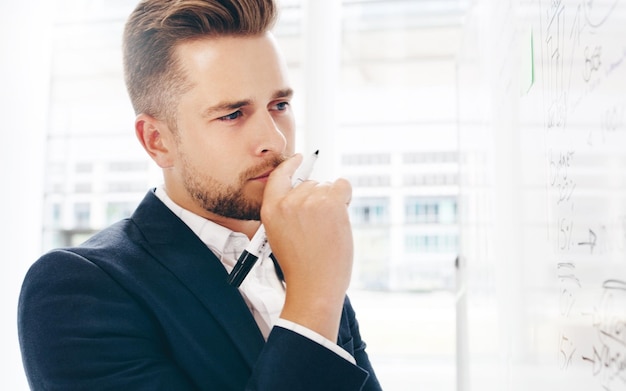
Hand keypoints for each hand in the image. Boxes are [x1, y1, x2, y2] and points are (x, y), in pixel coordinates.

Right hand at [262, 154, 352, 340]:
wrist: (314, 286)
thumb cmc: (301, 266)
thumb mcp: (281, 235)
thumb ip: (290, 211)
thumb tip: (313, 189)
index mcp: (270, 210)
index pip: (279, 176)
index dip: (291, 166)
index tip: (300, 158)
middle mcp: (288, 202)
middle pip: (310, 184)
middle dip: (319, 199)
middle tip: (320, 227)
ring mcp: (309, 201)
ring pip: (328, 187)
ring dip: (333, 203)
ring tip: (328, 230)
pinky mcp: (331, 202)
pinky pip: (342, 185)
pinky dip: (345, 196)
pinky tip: (340, 217)